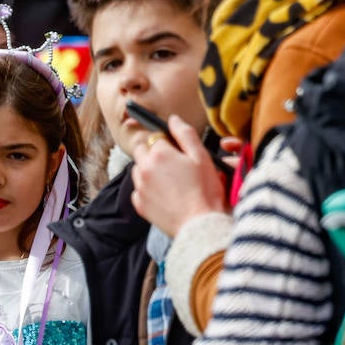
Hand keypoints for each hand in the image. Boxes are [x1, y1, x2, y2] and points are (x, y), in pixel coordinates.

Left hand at [130, 116, 226, 237]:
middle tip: (174, 167)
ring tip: (170, 182)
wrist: (200, 225)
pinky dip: (148, 190)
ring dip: (149, 171)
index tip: (180, 154)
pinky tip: (165, 196)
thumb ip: (185, 133)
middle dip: (154, 154)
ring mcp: (140, 188)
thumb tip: (172, 119)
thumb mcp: (201, 156)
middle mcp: (144, 169)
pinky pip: (139, 191)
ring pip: (138, 171)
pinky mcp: (140, 205)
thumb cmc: (205, 191)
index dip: (170, 144)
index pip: (157, 137)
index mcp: (159, 154)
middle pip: (142, 151)